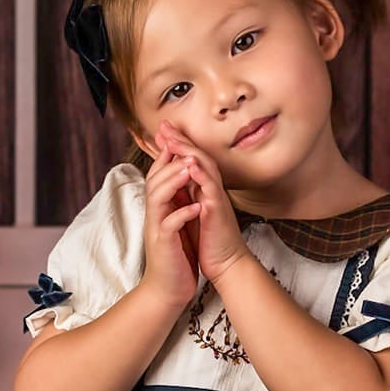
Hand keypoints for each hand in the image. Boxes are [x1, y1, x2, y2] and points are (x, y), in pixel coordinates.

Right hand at [139, 136, 203, 310]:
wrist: (168, 288)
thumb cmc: (176, 255)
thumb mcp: (176, 222)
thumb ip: (177, 201)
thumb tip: (183, 179)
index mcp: (159, 208)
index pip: (158, 175)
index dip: (166, 156)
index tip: (176, 136)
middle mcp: (154, 215)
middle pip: (155, 180)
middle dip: (168, 162)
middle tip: (182, 146)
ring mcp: (156, 229)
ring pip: (158, 198)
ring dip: (173, 182)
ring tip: (189, 169)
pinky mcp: (163, 244)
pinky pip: (169, 224)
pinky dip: (182, 214)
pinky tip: (196, 207)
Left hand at [157, 118, 251, 286]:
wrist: (227, 265)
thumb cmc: (211, 243)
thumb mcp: (196, 214)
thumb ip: (190, 197)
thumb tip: (179, 184)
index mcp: (203, 191)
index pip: (190, 161)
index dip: (177, 145)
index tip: (162, 132)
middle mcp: (211, 191)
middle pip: (197, 157)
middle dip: (181, 140)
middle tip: (165, 125)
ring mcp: (216, 199)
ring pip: (205, 168)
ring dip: (189, 151)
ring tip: (174, 138)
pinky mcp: (217, 212)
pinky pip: (210, 189)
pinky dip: (200, 175)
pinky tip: (190, 164)